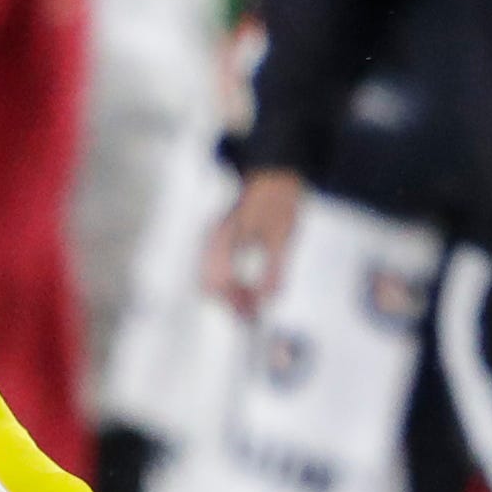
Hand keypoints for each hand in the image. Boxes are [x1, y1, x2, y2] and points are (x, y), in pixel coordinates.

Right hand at [206, 167, 305, 316]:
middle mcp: (211, 241)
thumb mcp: (282, 238)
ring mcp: (213, 240)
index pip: (217, 284)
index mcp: (222, 241)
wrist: (273, 174)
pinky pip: (214, 268)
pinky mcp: (219, 239)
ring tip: (251, 302)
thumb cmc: (276, 201)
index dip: (234, 304)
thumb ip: (274, 270)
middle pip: (208, 284)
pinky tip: (245, 285)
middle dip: (229, 302)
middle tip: (253, 314)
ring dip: (229, 293)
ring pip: (210, 277)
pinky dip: (228, 282)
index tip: (254, 316)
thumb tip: (269, 299)